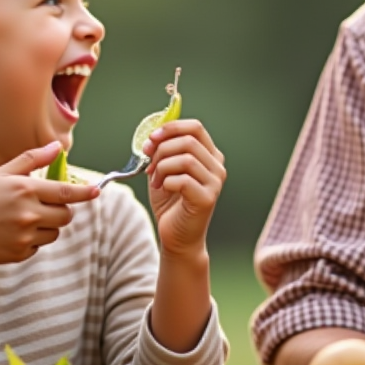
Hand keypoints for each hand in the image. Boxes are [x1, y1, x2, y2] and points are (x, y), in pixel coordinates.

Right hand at [0, 141, 98, 271]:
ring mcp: (25, 235)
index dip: (84, 192)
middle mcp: (28, 213)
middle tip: (42, 205)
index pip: (65, 192)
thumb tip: (57, 148)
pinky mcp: (20, 253)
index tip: (96, 191)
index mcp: (24, 189)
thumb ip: (32, 160)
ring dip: (47, 226)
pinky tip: (11, 233)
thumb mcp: (0, 174)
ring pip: (55, 232)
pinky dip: (32, 240)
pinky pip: (39, 246)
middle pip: (65, 215)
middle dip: (61, 210)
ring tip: (21, 220)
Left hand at [142, 118, 225, 258]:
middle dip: (161, 149)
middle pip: (188, 141)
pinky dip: (166, 182)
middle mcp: (217, 167)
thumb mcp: (163, 170)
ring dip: (162, 167)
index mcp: (209, 155)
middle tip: (148, 163)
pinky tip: (163, 190)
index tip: (151, 138)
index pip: (195, 128)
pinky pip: (183, 180)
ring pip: (186, 159)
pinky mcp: (208, 199)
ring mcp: (215, 183)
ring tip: (155, 180)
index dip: (171, 128)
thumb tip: (153, 133)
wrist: (176, 236)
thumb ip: (162, 151)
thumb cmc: (170, 203)